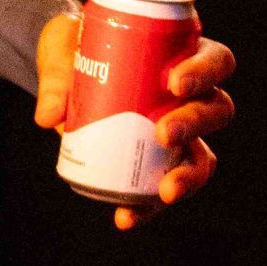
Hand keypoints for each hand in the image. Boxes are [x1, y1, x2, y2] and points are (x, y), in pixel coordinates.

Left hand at [34, 14, 236, 230]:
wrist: (64, 72)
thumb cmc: (76, 48)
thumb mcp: (63, 50)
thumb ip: (56, 78)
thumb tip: (49, 118)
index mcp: (182, 54)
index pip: (216, 60)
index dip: (205, 71)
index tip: (175, 83)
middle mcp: (191, 95)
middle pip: (217, 109)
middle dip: (195, 123)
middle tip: (163, 133)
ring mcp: (179, 132)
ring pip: (202, 156)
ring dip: (188, 175)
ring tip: (165, 191)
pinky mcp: (156, 163)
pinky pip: (162, 188)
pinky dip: (147, 207)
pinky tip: (125, 217)